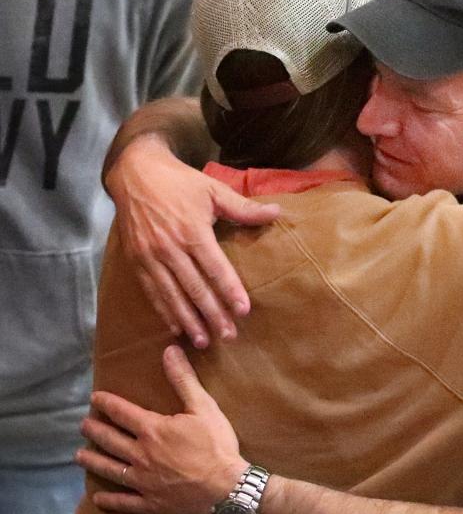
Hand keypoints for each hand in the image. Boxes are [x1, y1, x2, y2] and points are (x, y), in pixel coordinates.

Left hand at [76, 345, 248, 513]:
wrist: (226, 489)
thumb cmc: (217, 446)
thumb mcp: (204, 407)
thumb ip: (184, 380)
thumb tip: (169, 351)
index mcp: (153, 430)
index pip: (123, 413)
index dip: (107, 404)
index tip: (95, 398)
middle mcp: (141, 454)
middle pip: (110, 441)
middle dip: (95, 431)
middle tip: (83, 426)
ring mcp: (143, 481)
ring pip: (110, 470)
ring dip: (93, 461)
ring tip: (79, 455)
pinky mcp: (150, 503)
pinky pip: (124, 501)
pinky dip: (109, 500)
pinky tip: (97, 498)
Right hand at [106, 136, 280, 347]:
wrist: (135, 173)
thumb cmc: (179, 182)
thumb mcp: (213, 190)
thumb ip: (243, 207)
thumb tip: (276, 212)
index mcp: (192, 231)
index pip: (215, 268)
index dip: (230, 290)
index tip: (243, 310)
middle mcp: (170, 248)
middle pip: (195, 288)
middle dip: (213, 314)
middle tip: (229, 335)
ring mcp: (150, 256)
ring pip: (172, 295)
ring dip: (189, 320)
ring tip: (203, 341)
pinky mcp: (136, 261)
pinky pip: (152, 292)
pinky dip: (164, 311)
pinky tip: (176, 327)